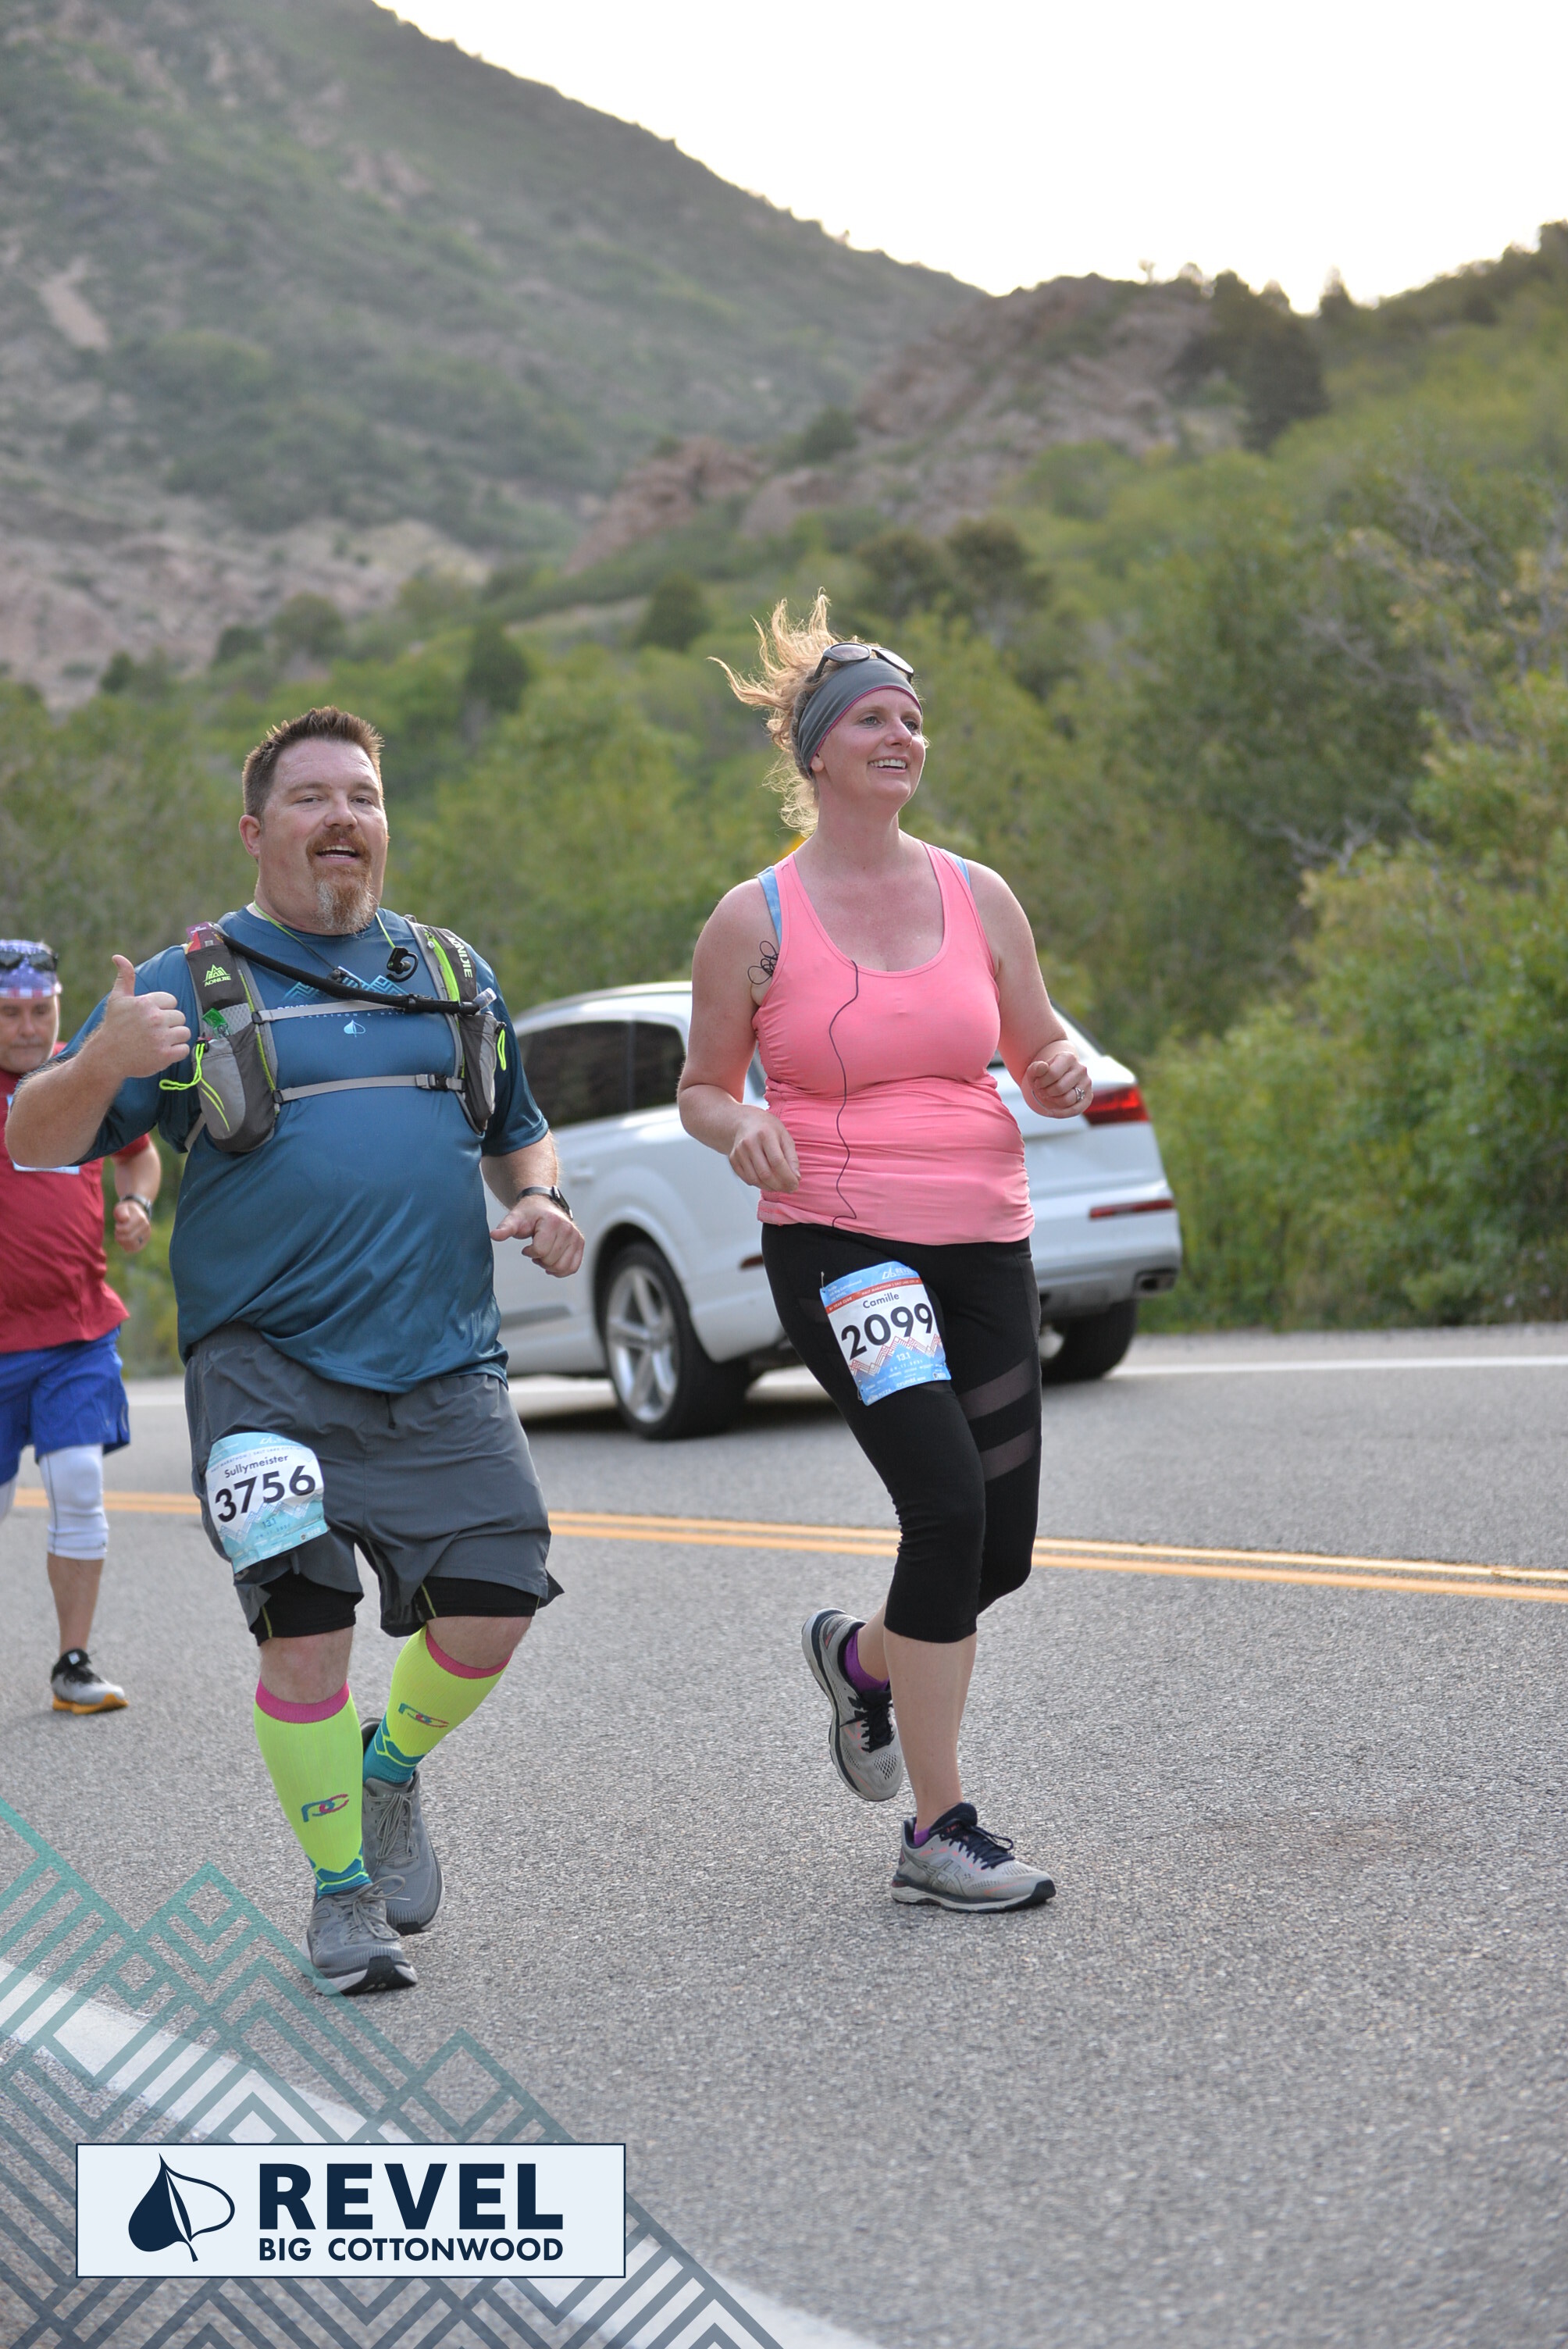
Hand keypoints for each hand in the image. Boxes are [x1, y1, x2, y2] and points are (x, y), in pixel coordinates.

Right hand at [93, 956, 190, 1079]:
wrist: (107, 1056)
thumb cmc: (114, 1026)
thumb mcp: (117, 999)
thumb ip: (125, 977)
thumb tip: (118, 956)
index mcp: (147, 1003)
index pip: (172, 1001)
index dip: (163, 1009)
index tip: (150, 1017)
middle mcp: (155, 1019)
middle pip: (180, 1016)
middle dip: (169, 1023)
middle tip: (154, 1031)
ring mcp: (161, 1038)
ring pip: (185, 1032)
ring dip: (175, 1037)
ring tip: (159, 1040)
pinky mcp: (165, 1055)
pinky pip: (184, 1049)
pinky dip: (176, 1052)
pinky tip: (162, 1051)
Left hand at [113, 1197, 151, 1254]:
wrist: (135, 1213)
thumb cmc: (125, 1211)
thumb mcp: (121, 1208)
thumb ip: (121, 1212)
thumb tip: (125, 1219)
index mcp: (140, 1217)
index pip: (126, 1230)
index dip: (118, 1229)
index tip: (117, 1225)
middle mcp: (146, 1226)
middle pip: (129, 1238)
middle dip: (119, 1237)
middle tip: (117, 1232)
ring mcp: (147, 1234)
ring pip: (133, 1245)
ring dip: (122, 1242)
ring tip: (120, 1237)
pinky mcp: (145, 1241)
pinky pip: (136, 1249)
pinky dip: (127, 1247)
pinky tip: (123, 1242)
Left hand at [490, 1197, 584, 1278]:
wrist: (543, 1206)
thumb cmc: (529, 1213)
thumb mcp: (515, 1218)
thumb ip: (506, 1228)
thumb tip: (494, 1235)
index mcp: (552, 1222)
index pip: (541, 1251)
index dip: (530, 1252)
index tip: (527, 1247)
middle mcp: (568, 1229)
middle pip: (551, 1261)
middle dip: (539, 1259)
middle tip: (535, 1250)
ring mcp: (576, 1237)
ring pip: (563, 1267)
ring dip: (550, 1266)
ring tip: (544, 1255)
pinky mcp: (580, 1243)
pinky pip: (573, 1267)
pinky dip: (562, 1270)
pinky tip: (553, 1263)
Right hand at [727, 1104, 799, 1192]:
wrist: (745, 1122)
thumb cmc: (767, 1129)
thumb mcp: (784, 1137)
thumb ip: (792, 1157)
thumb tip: (796, 1178)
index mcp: (765, 1134)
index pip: (777, 1162)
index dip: (787, 1177)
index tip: (795, 1184)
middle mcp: (749, 1142)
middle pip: (765, 1173)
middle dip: (780, 1186)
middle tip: (789, 1188)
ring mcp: (739, 1152)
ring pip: (755, 1179)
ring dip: (770, 1187)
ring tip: (779, 1186)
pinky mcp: (733, 1159)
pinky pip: (747, 1179)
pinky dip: (759, 1184)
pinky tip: (768, 1181)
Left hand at [1025, 1045, 1092, 1118]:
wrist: (1057, 1076)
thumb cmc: (1045, 1074)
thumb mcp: (1035, 1070)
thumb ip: (1036, 1068)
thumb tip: (1043, 1067)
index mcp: (1068, 1058)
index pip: (1052, 1074)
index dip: (1040, 1082)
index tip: (1037, 1083)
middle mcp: (1081, 1069)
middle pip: (1060, 1088)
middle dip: (1046, 1093)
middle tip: (1042, 1091)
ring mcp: (1086, 1083)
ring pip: (1067, 1100)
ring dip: (1053, 1101)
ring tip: (1049, 1096)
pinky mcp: (1088, 1097)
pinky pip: (1075, 1110)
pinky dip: (1061, 1113)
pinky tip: (1052, 1111)